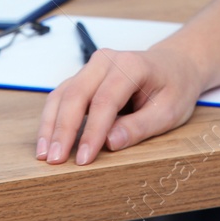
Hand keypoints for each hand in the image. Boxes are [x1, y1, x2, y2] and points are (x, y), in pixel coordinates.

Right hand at [37, 44, 204, 165]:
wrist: (175, 65)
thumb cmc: (175, 87)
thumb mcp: (169, 111)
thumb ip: (139, 126)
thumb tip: (109, 143)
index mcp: (131, 65)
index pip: (105, 101)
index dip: (92, 132)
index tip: (83, 159)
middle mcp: (106, 61)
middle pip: (76, 94)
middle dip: (62, 129)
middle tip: (55, 159)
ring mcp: (93, 67)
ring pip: (62, 94)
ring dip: (51, 124)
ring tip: (44, 154)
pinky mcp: (85, 77)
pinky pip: (63, 95)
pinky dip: (53, 118)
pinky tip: (48, 140)